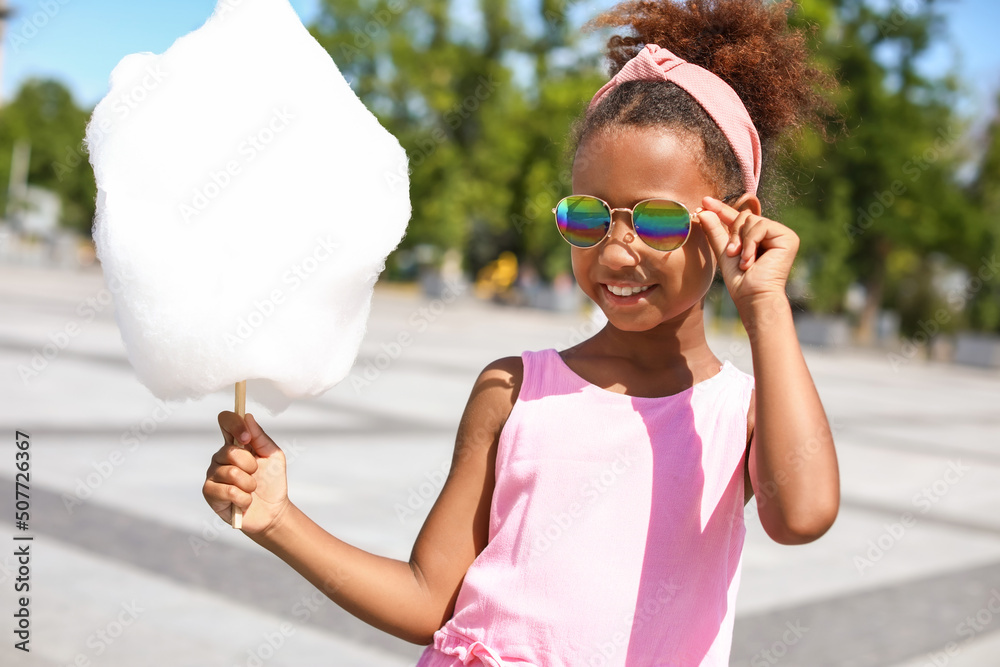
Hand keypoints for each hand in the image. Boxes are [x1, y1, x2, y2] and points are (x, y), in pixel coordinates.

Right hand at [204, 411, 290, 536]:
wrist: (273, 511)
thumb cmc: (271, 481)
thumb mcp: (273, 456)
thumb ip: (260, 437)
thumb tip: (247, 417)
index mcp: (235, 444)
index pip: (225, 422)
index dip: (234, 424)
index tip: (247, 438)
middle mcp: (220, 457)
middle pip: (230, 451)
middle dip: (251, 465)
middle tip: (256, 474)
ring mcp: (213, 475)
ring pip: (231, 473)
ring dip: (249, 484)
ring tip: (251, 490)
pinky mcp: (210, 493)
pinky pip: (228, 491)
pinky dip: (244, 498)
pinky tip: (245, 501)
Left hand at [695, 196, 799, 309]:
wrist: (753, 297)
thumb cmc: (740, 281)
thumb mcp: (723, 252)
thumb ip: (715, 231)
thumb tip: (703, 210)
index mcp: (758, 237)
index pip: (739, 218)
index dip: (722, 209)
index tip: (704, 201)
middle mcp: (772, 233)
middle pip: (746, 216)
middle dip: (734, 235)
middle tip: (732, 254)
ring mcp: (781, 234)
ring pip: (752, 220)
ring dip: (742, 242)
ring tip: (743, 262)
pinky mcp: (788, 237)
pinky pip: (762, 226)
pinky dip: (751, 244)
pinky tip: (750, 261)